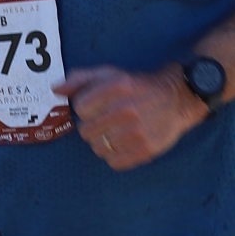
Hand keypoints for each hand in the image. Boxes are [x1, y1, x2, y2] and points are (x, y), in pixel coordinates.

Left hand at [59, 63, 204, 170]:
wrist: (178, 98)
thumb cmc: (138, 86)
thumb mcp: (111, 73)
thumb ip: (81, 79)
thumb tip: (56, 89)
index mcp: (117, 86)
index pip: (80, 108)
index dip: (86, 108)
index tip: (98, 106)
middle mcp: (127, 109)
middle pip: (86, 131)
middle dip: (93, 126)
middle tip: (108, 120)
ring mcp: (137, 132)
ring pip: (98, 148)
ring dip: (103, 142)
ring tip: (117, 131)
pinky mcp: (146, 150)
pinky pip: (114, 162)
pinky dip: (115, 155)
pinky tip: (124, 142)